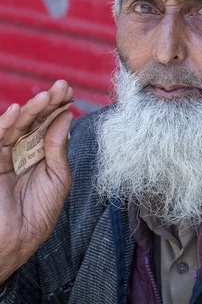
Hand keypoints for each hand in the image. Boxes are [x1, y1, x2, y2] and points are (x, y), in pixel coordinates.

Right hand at [0, 80, 73, 282]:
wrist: (13, 241)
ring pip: (18, 126)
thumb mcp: (57, 179)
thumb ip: (58, 148)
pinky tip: (16, 111)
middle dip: (48, 102)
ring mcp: (6, 155)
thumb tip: (66, 116)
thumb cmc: (38, 215)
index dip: (58, 107)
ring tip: (46, 96)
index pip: (50, 125)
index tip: (68, 91)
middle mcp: (24, 151)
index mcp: (42, 155)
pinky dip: (5, 124)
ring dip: (31, 109)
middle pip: (36, 121)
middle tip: (61, 86)